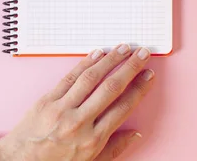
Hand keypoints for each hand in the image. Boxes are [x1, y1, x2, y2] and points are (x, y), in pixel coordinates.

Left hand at [0, 45, 153, 160]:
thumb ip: (114, 149)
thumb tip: (135, 133)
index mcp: (93, 140)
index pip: (123, 107)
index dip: (139, 89)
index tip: (148, 75)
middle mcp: (79, 122)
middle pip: (111, 88)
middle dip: (130, 68)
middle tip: (142, 53)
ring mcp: (62, 109)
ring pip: (91, 78)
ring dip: (110, 60)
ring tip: (123, 48)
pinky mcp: (47, 100)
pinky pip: (69, 77)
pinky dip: (85, 63)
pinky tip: (98, 53)